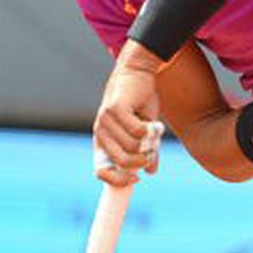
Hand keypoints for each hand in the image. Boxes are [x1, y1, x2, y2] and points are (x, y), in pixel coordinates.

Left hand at [93, 42, 162, 185]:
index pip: (100, 171)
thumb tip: (151, 172)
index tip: (136, 180)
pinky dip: (149, 130)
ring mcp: (105, 121)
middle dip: (140, 162)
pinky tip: (152, 121)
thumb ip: (148, 151)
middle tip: (150, 153)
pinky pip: (136, 132)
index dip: (118, 180)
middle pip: (120, 162)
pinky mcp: (116, 109)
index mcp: (103, 141)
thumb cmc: (140, 102)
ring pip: (131, 147)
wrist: (138, 72)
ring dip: (147, 142)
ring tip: (152, 130)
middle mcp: (100, 132)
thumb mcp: (145, 131)